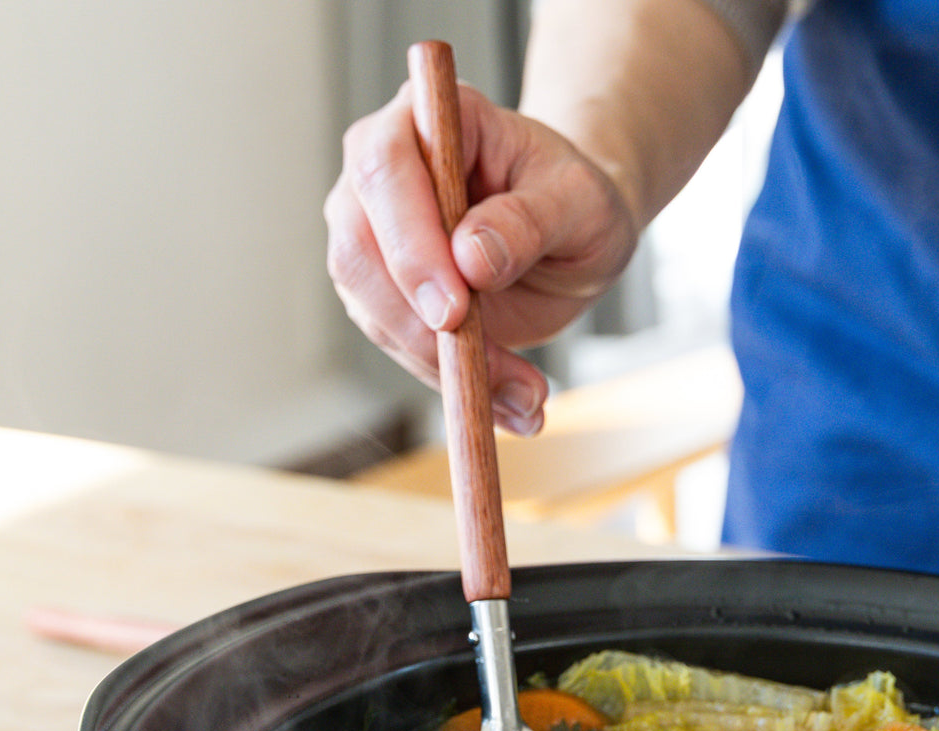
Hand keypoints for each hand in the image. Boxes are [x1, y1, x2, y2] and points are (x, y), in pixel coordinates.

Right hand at [325, 81, 637, 434]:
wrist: (570, 233)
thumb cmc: (575, 200)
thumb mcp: (580, 203)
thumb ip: (530, 220)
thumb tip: (471, 256)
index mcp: (430, 121)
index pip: (385, 168)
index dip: (410, 243)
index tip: (455, 311)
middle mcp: (383, 172)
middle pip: (358, 248)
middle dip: (416, 321)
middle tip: (482, 371)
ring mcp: (372, 235)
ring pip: (372, 310)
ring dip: (441, 365)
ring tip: (521, 395)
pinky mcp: (380, 293)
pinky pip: (398, 345)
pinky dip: (449, 381)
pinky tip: (505, 401)